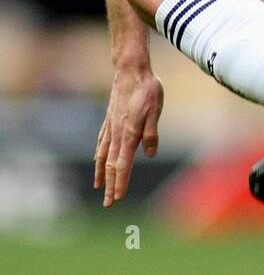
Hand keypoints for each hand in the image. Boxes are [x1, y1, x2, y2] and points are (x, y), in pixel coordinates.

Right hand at [94, 66, 163, 206]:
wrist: (131, 70)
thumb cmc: (147, 90)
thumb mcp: (155, 111)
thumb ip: (151, 134)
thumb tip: (149, 154)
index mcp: (129, 134)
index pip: (123, 165)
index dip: (121, 183)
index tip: (118, 198)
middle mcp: (116, 133)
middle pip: (111, 165)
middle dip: (110, 185)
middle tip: (108, 204)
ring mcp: (111, 126)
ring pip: (103, 155)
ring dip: (101, 173)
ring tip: (98, 187)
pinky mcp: (109, 119)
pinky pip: (102, 142)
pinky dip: (99, 155)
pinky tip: (98, 159)